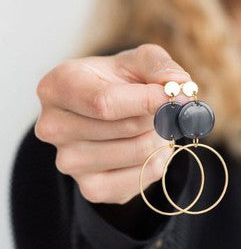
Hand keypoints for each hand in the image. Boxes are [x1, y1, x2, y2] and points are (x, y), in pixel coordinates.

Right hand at [35, 44, 189, 204]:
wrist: (108, 108)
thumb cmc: (121, 78)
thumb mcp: (139, 60)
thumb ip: (160, 66)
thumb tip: (179, 85)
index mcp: (58, 86)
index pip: (105, 102)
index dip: (147, 101)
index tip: (176, 96)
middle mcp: (53, 126)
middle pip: (125, 128)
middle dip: (158, 116)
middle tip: (166, 108)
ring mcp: (68, 161)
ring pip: (138, 153)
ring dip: (160, 137)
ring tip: (154, 124)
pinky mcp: (89, 188)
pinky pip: (139, 179)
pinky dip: (156, 161)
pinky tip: (149, 145)